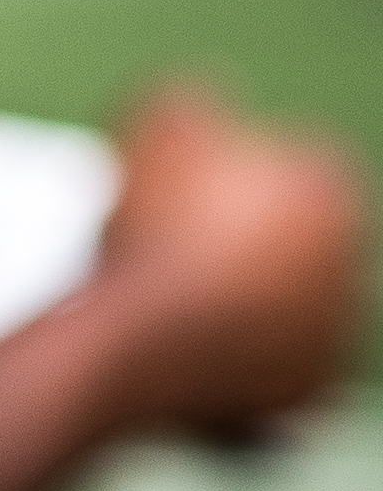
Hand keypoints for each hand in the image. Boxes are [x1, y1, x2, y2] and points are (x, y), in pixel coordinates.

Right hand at [88, 89, 364, 448]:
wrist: (136, 337)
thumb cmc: (155, 227)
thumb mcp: (158, 122)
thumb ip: (191, 100)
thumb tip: (198, 102)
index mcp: (332, 192)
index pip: (293, 164)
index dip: (233, 169)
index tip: (185, 186)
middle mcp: (354, 264)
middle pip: (296, 238)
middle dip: (249, 236)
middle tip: (177, 240)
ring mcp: (334, 333)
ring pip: (286, 301)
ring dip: (244, 294)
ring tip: (173, 291)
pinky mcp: (306, 390)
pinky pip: (270, 362)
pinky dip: (237, 351)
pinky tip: (184, 335)